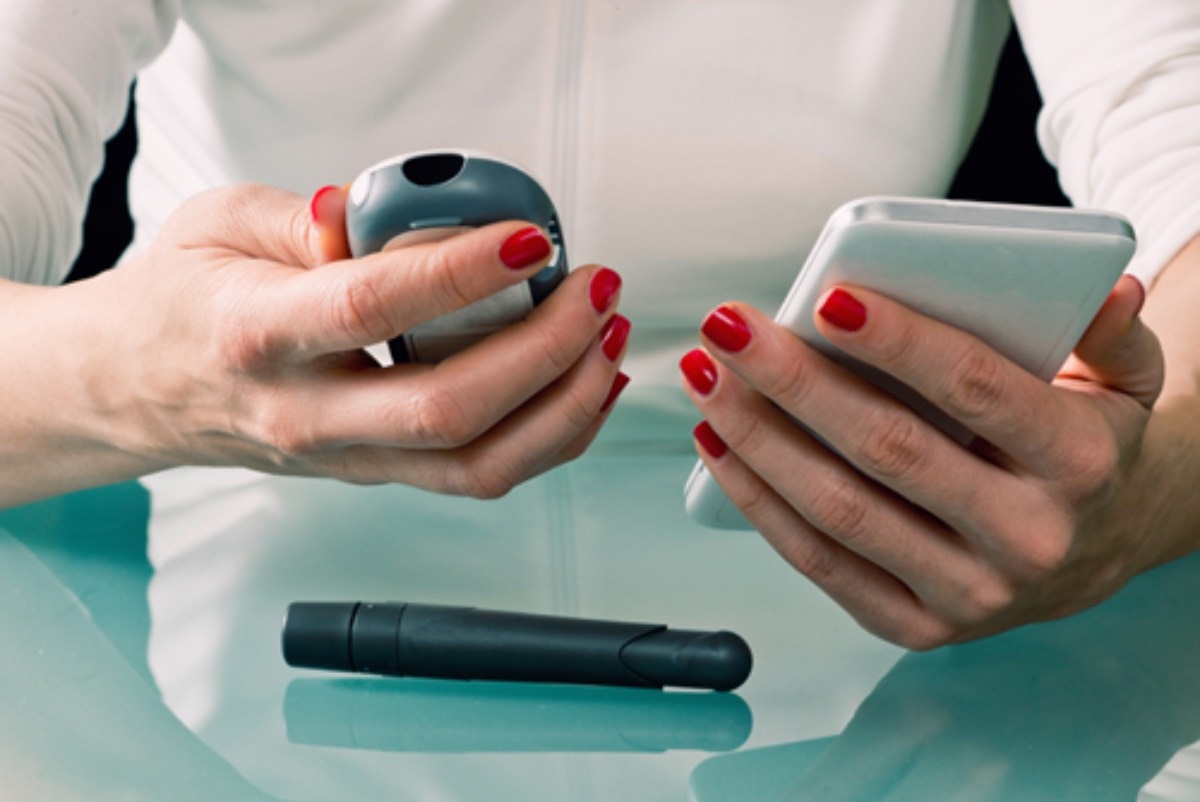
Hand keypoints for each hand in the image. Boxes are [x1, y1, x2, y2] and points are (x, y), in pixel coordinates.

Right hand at [4, 183, 629, 503]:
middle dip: (546, 351)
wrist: (135, 392)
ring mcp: (347, 459)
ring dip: (563, 406)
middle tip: (594, 289)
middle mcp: (307, 415)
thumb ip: (301, 216)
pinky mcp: (377, 475)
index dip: (461, 273)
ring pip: (477, 464)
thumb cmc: (177, 305)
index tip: (528, 236)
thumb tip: (375, 215)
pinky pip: (479, 475)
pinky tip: (583, 385)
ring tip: (606, 338)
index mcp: (257, 337)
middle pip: (448, 410)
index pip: (372, 308)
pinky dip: (548, 437)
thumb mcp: (216, 224)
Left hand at [680, 275, 1163, 647]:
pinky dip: (758, 501)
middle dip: (795, 382)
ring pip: (839, 511)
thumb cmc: (1087, 443)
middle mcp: (1026, 538)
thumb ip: (1113, 333)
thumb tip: (1107, 287)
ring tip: (706, 377)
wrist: (1096, 550)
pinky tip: (718, 444)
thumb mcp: (1125, 381)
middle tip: (730, 327)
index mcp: (1078, 462)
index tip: (827, 298)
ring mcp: (967, 595)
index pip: (976, 389)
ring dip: (757, 439)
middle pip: (887, 449)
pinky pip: (819, 562)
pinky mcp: (914, 626)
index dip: (899, 343)